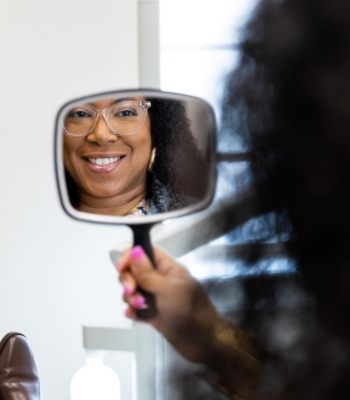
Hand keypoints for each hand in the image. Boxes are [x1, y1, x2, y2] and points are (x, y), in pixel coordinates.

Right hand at [116, 245, 221, 363]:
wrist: (204, 342)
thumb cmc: (191, 312)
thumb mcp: (168, 289)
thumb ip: (148, 273)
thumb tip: (134, 250)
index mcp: (168, 268)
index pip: (145, 252)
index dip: (130, 256)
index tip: (121, 267)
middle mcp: (160, 279)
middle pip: (134, 270)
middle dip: (128, 280)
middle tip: (132, 291)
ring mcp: (156, 297)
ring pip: (133, 289)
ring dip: (130, 297)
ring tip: (140, 306)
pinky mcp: (153, 314)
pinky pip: (135, 308)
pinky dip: (132, 311)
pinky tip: (135, 315)